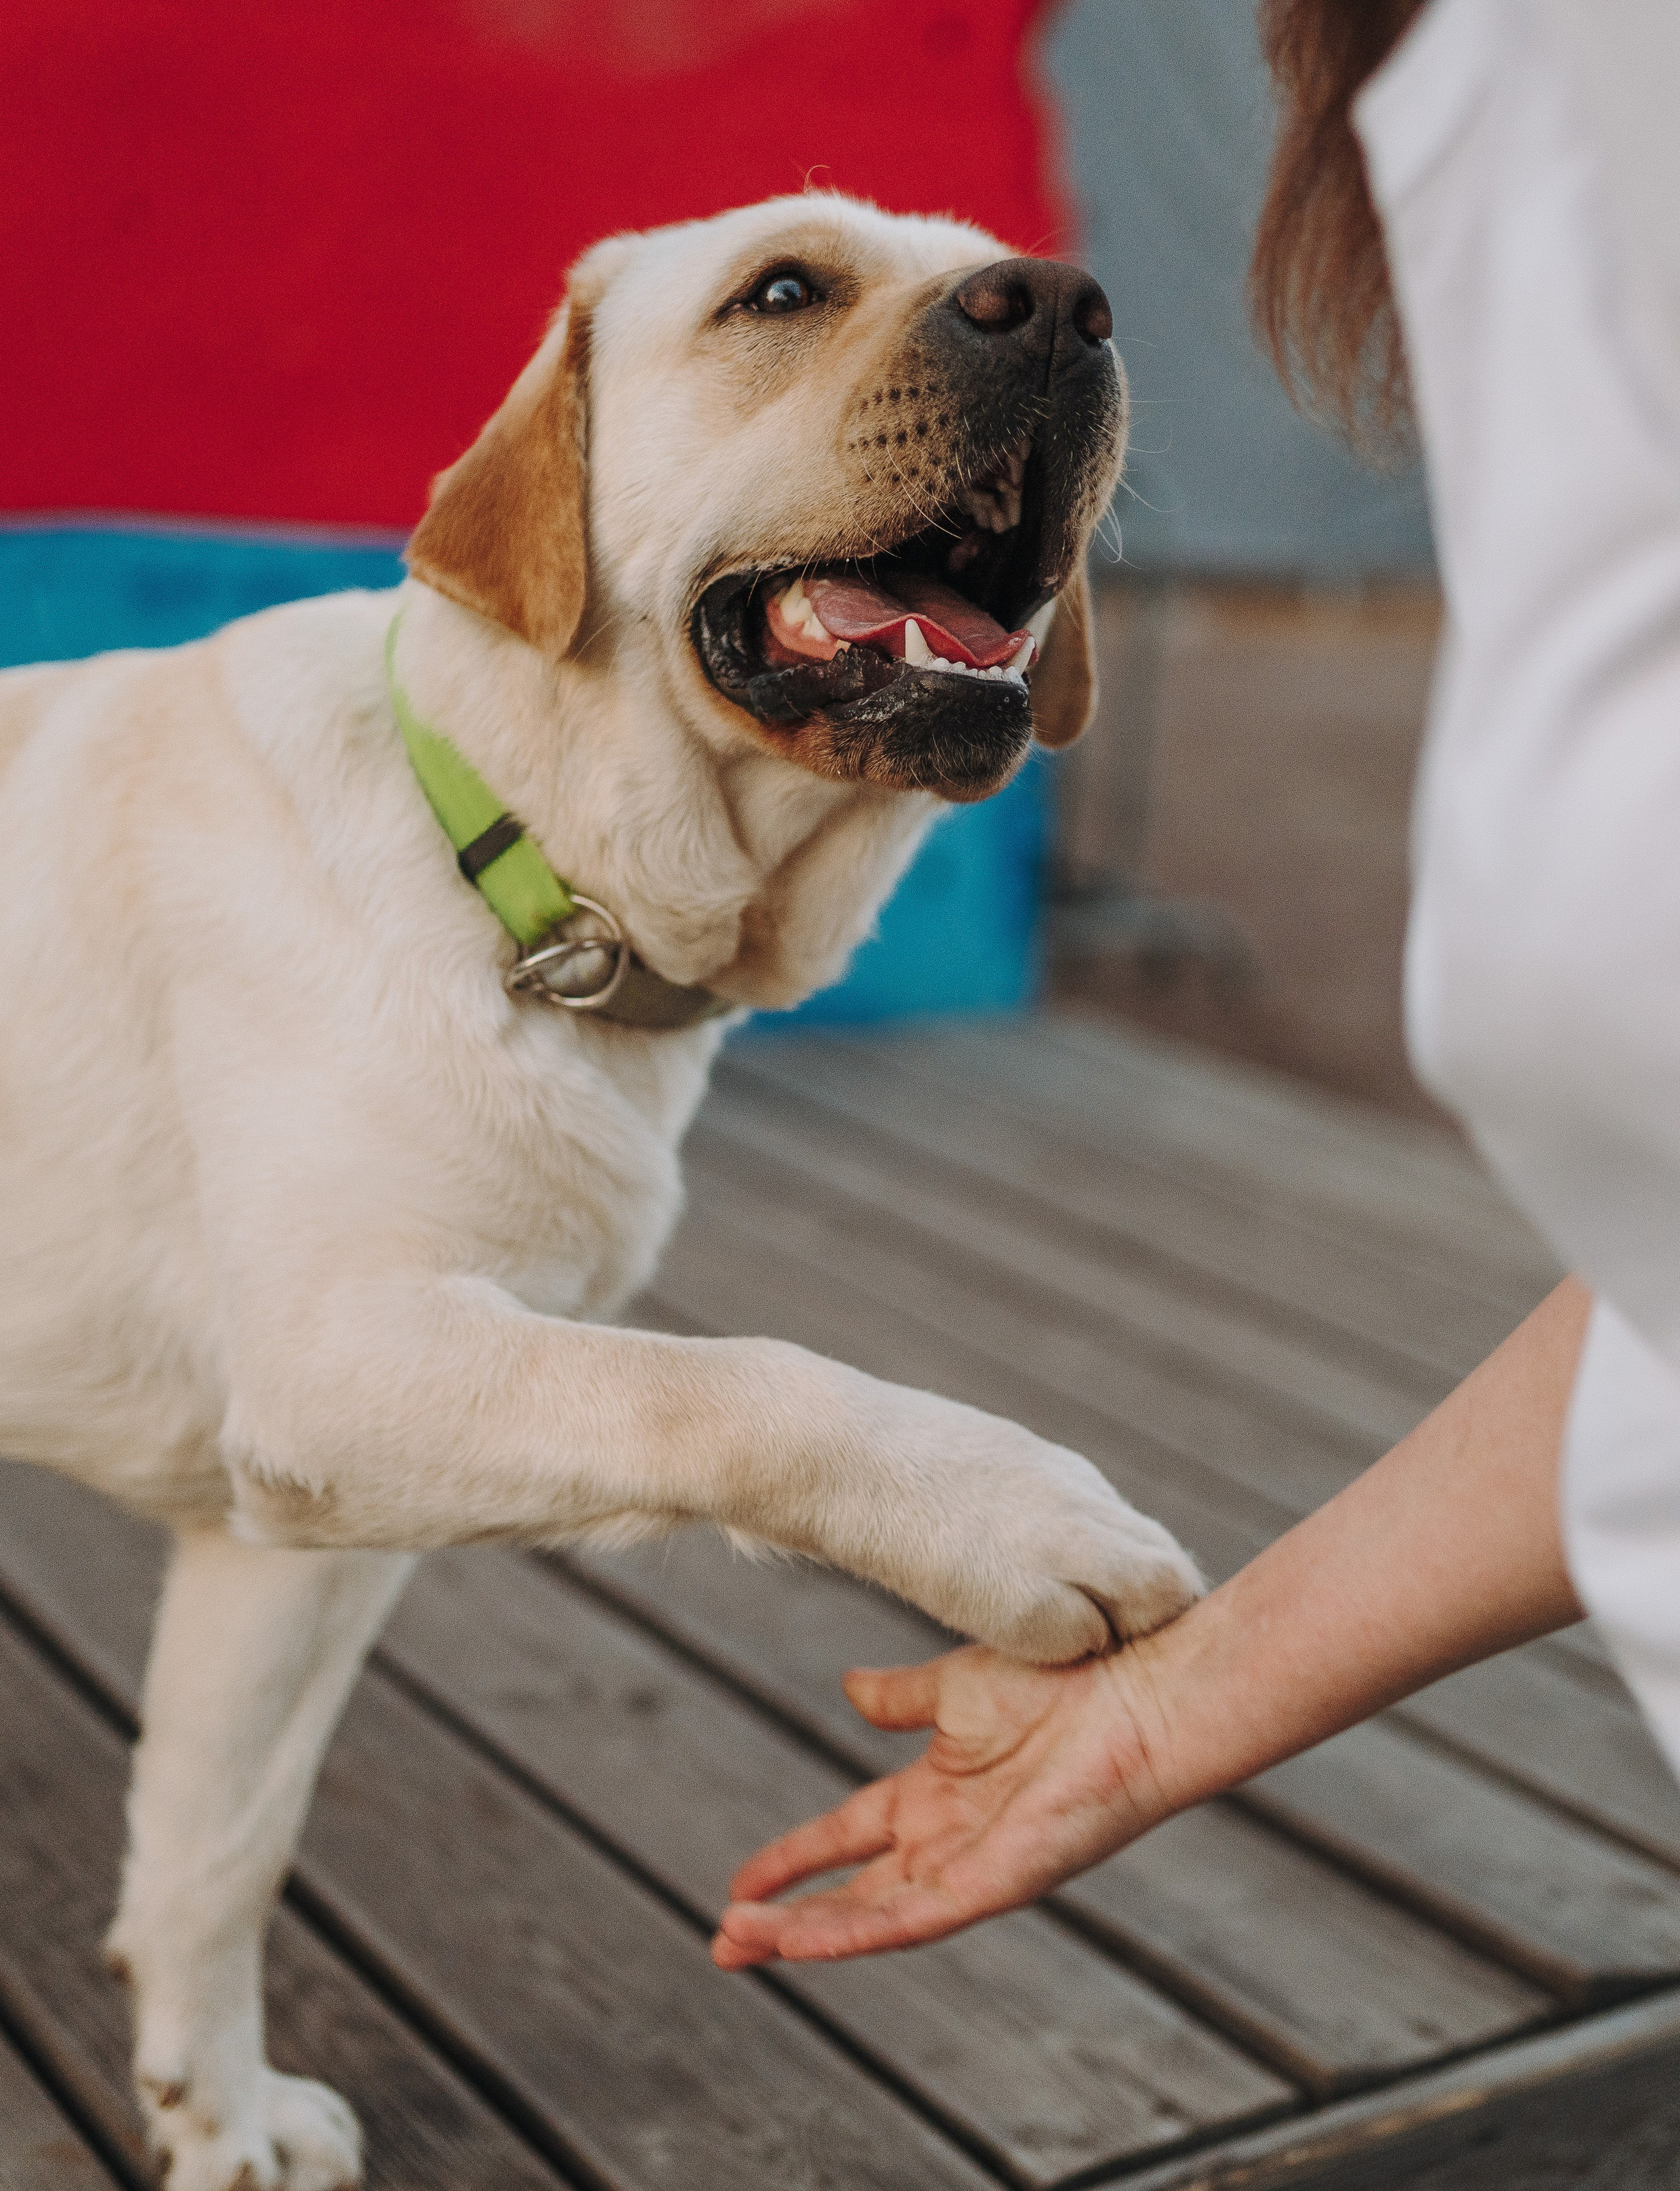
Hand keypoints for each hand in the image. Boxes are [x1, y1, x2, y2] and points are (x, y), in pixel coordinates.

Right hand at [711, 1642, 1169, 1966]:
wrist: (1132, 1687)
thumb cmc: (1064, 1679)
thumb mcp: (956, 1686)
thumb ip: (901, 1697)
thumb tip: (849, 1689)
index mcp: (936, 1794)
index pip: (848, 1836)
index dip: (794, 1859)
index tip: (740, 1882)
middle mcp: (948, 1841)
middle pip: (852, 1893)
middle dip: (786, 1920)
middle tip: (722, 1941)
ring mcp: (971, 1867)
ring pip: (872, 1917)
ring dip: (805, 1934)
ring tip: (739, 1944)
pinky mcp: (998, 1884)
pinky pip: (915, 1918)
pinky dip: (857, 1932)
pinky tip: (806, 1942)